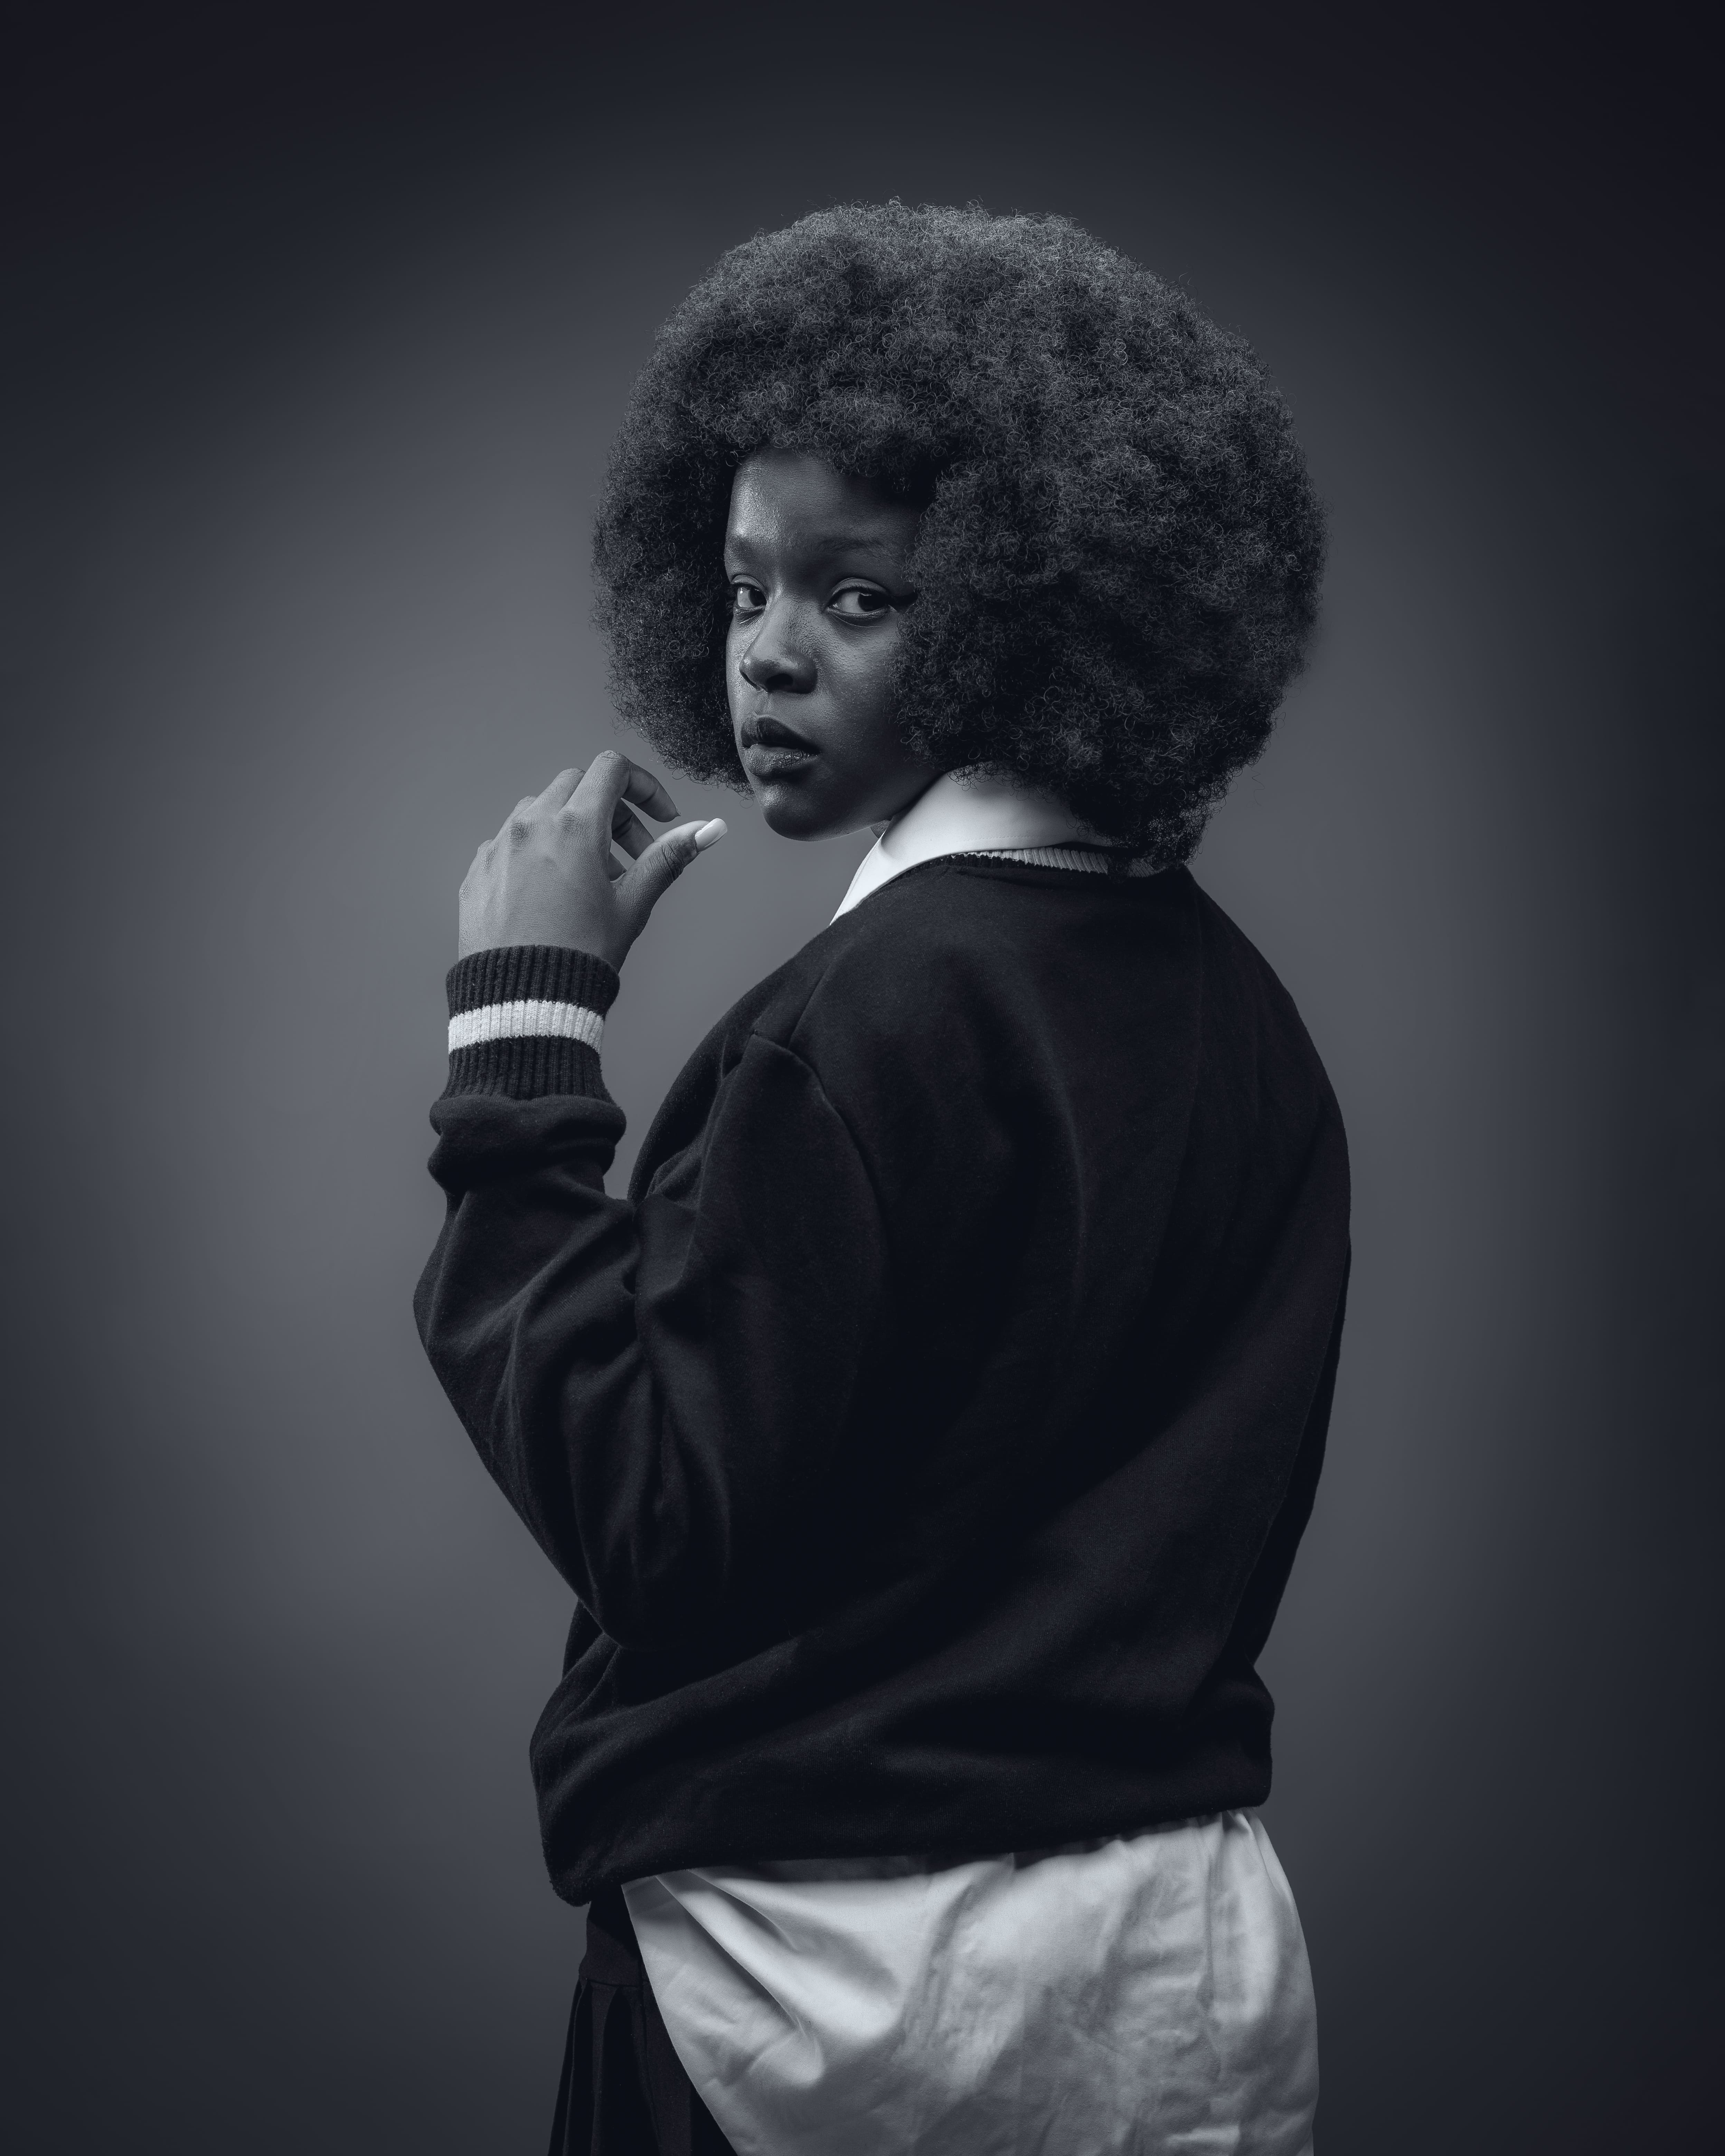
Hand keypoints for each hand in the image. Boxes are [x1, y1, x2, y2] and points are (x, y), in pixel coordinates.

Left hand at [458, 752, 725, 968]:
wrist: (522, 1002)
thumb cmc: (580, 955)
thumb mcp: (633, 904)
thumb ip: (669, 857)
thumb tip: (710, 829)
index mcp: (574, 827)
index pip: (612, 770)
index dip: (645, 787)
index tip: (660, 819)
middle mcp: (530, 825)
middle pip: (577, 786)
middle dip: (611, 812)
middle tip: (630, 856)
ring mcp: (498, 846)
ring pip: (539, 810)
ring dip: (571, 829)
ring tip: (589, 879)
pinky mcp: (478, 870)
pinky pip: (510, 842)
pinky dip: (537, 852)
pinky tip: (550, 893)